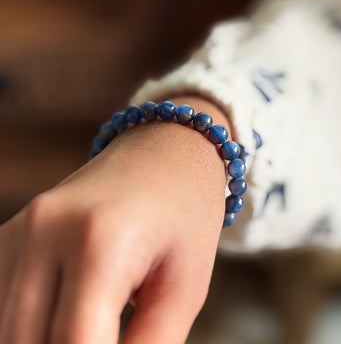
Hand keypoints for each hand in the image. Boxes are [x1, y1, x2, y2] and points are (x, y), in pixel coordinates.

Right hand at [0, 97, 228, 343]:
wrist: (165, 151)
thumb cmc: (186, 211)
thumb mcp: (185, 285)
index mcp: (100, 241)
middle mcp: (46, 230)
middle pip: (28, 342)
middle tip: (112, 340)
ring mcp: (22, 227)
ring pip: (8, 327)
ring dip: (44, 343)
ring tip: (97, 331)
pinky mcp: (13, 230)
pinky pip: (4, 299)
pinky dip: (28, 327)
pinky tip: (64, 322)